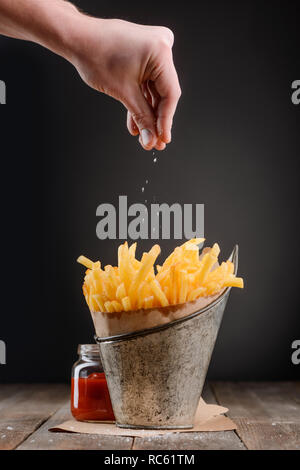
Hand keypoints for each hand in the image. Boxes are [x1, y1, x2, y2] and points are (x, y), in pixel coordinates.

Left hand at [68, 18, 180, 150]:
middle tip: (154, 142)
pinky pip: (147, 82)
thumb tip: (151, 139)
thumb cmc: (95, 56)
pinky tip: (136, 122)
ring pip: (155, 90)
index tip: (163, 139)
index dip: (166, 121)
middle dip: (155, 120)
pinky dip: (140, 100)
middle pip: (164, 93)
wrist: (77, 38)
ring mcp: (154, 49)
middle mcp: (162, 47)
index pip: (170, 94)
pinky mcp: (146, 53)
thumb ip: (142, 118)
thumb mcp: (123, 92)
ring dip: (147, 113)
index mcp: (161, 52)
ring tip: (143, 136)